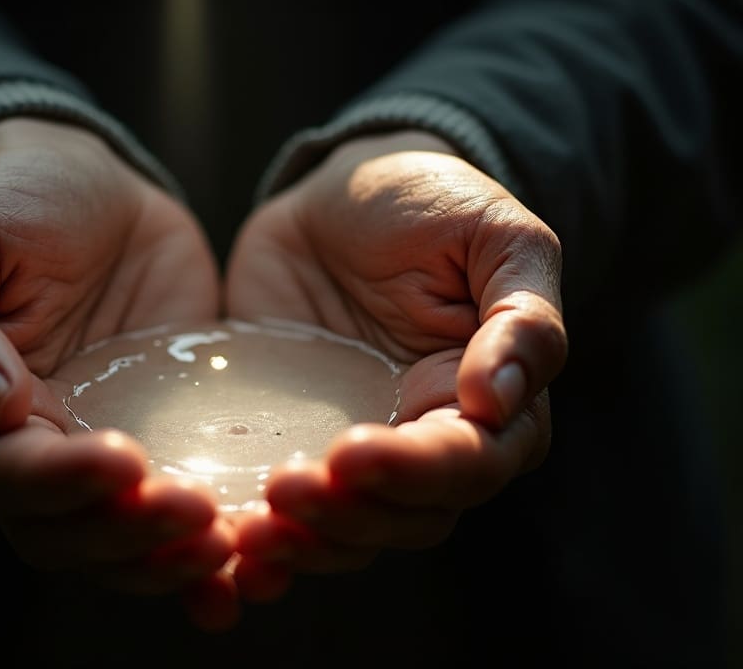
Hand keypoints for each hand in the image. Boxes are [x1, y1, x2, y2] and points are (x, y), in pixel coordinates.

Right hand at [0, 118, 236, 627]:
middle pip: (64, 531)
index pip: (2, 476)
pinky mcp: (162, 444)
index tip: (125, 462)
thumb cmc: (15, 204)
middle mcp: (29, 453)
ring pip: (118, 544)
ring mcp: (97, 454)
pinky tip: (244, 573)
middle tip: (196, 513)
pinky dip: (206, 555)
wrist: (94, 189)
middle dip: (126, 534)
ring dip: (167, 559)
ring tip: (228, 547)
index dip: (58, 482)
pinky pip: (174, 515)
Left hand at [224, 130, 567, 600]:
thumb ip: (523, 316)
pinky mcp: (291, 441)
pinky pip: (283, 509)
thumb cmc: (431, 202)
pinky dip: (262, 539)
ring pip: (345, 530)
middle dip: (347, 516)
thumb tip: (498, 400)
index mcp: (485, 403)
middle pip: (403, 517)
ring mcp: (354, 447)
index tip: (351, 453)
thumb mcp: (497, 236)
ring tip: (245, 533)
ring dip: (301, 543)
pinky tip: (224, 551)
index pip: (466, 466)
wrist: (339, 193)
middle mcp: (422, 440)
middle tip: (283, 491)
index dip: (414, 472)